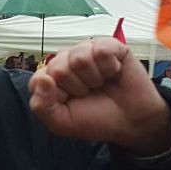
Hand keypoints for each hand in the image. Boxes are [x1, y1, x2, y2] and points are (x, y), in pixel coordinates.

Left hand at [28, 39, 170, 155]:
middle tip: (89, 93)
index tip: (70, 102)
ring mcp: (87, 51)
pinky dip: (109, 67)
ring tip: (101, 83)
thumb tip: (42, 79)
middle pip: (59, 67)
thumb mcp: (62, 123)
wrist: (131, 122)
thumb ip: (42, 106)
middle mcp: (66, 60)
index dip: (56, 95)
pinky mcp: (109, 46)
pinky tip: (113, 72)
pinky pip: (101, 50)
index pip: (39, 79)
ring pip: (80, 58)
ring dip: (94, 78)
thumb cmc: (97, 120)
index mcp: (51, 78)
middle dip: (77, 87)